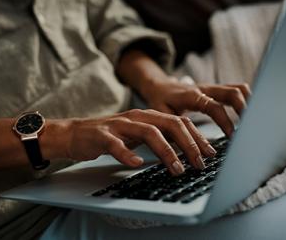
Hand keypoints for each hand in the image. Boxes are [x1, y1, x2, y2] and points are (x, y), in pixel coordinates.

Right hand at [63, 109, 216, 175]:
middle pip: (170, 124)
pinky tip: (137, 163)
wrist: (75, 133)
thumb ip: (158, 138)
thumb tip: (184, 152)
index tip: (210, 153)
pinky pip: (116, 144)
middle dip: (189, 144)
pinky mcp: (103, 135)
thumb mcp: (138, 135)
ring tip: (177, 168)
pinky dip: (128, 154)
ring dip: (166, 151)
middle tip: (200, 163)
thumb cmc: (110, 136)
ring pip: (149, 132)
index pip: (180, 122)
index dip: (197, 137)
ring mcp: (119, 125)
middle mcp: (137, 117)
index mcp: (148, 116)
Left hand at [140, 79, 250, 136]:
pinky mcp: (216, 90)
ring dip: (249, 102)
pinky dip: (246, 100)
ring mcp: (212, 88)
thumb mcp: (161, 115)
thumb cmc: (160, 101)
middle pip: (232, 91)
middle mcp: (205, 89)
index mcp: (191, 96)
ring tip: (255, 121)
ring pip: (237, 88)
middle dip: (245, 108)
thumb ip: (172, 129)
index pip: (214, 106)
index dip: (225, 121)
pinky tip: (251, 114)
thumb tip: (184, 150)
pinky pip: (235, 90)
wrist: (159, 85)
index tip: (232, 136)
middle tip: (251, 127)